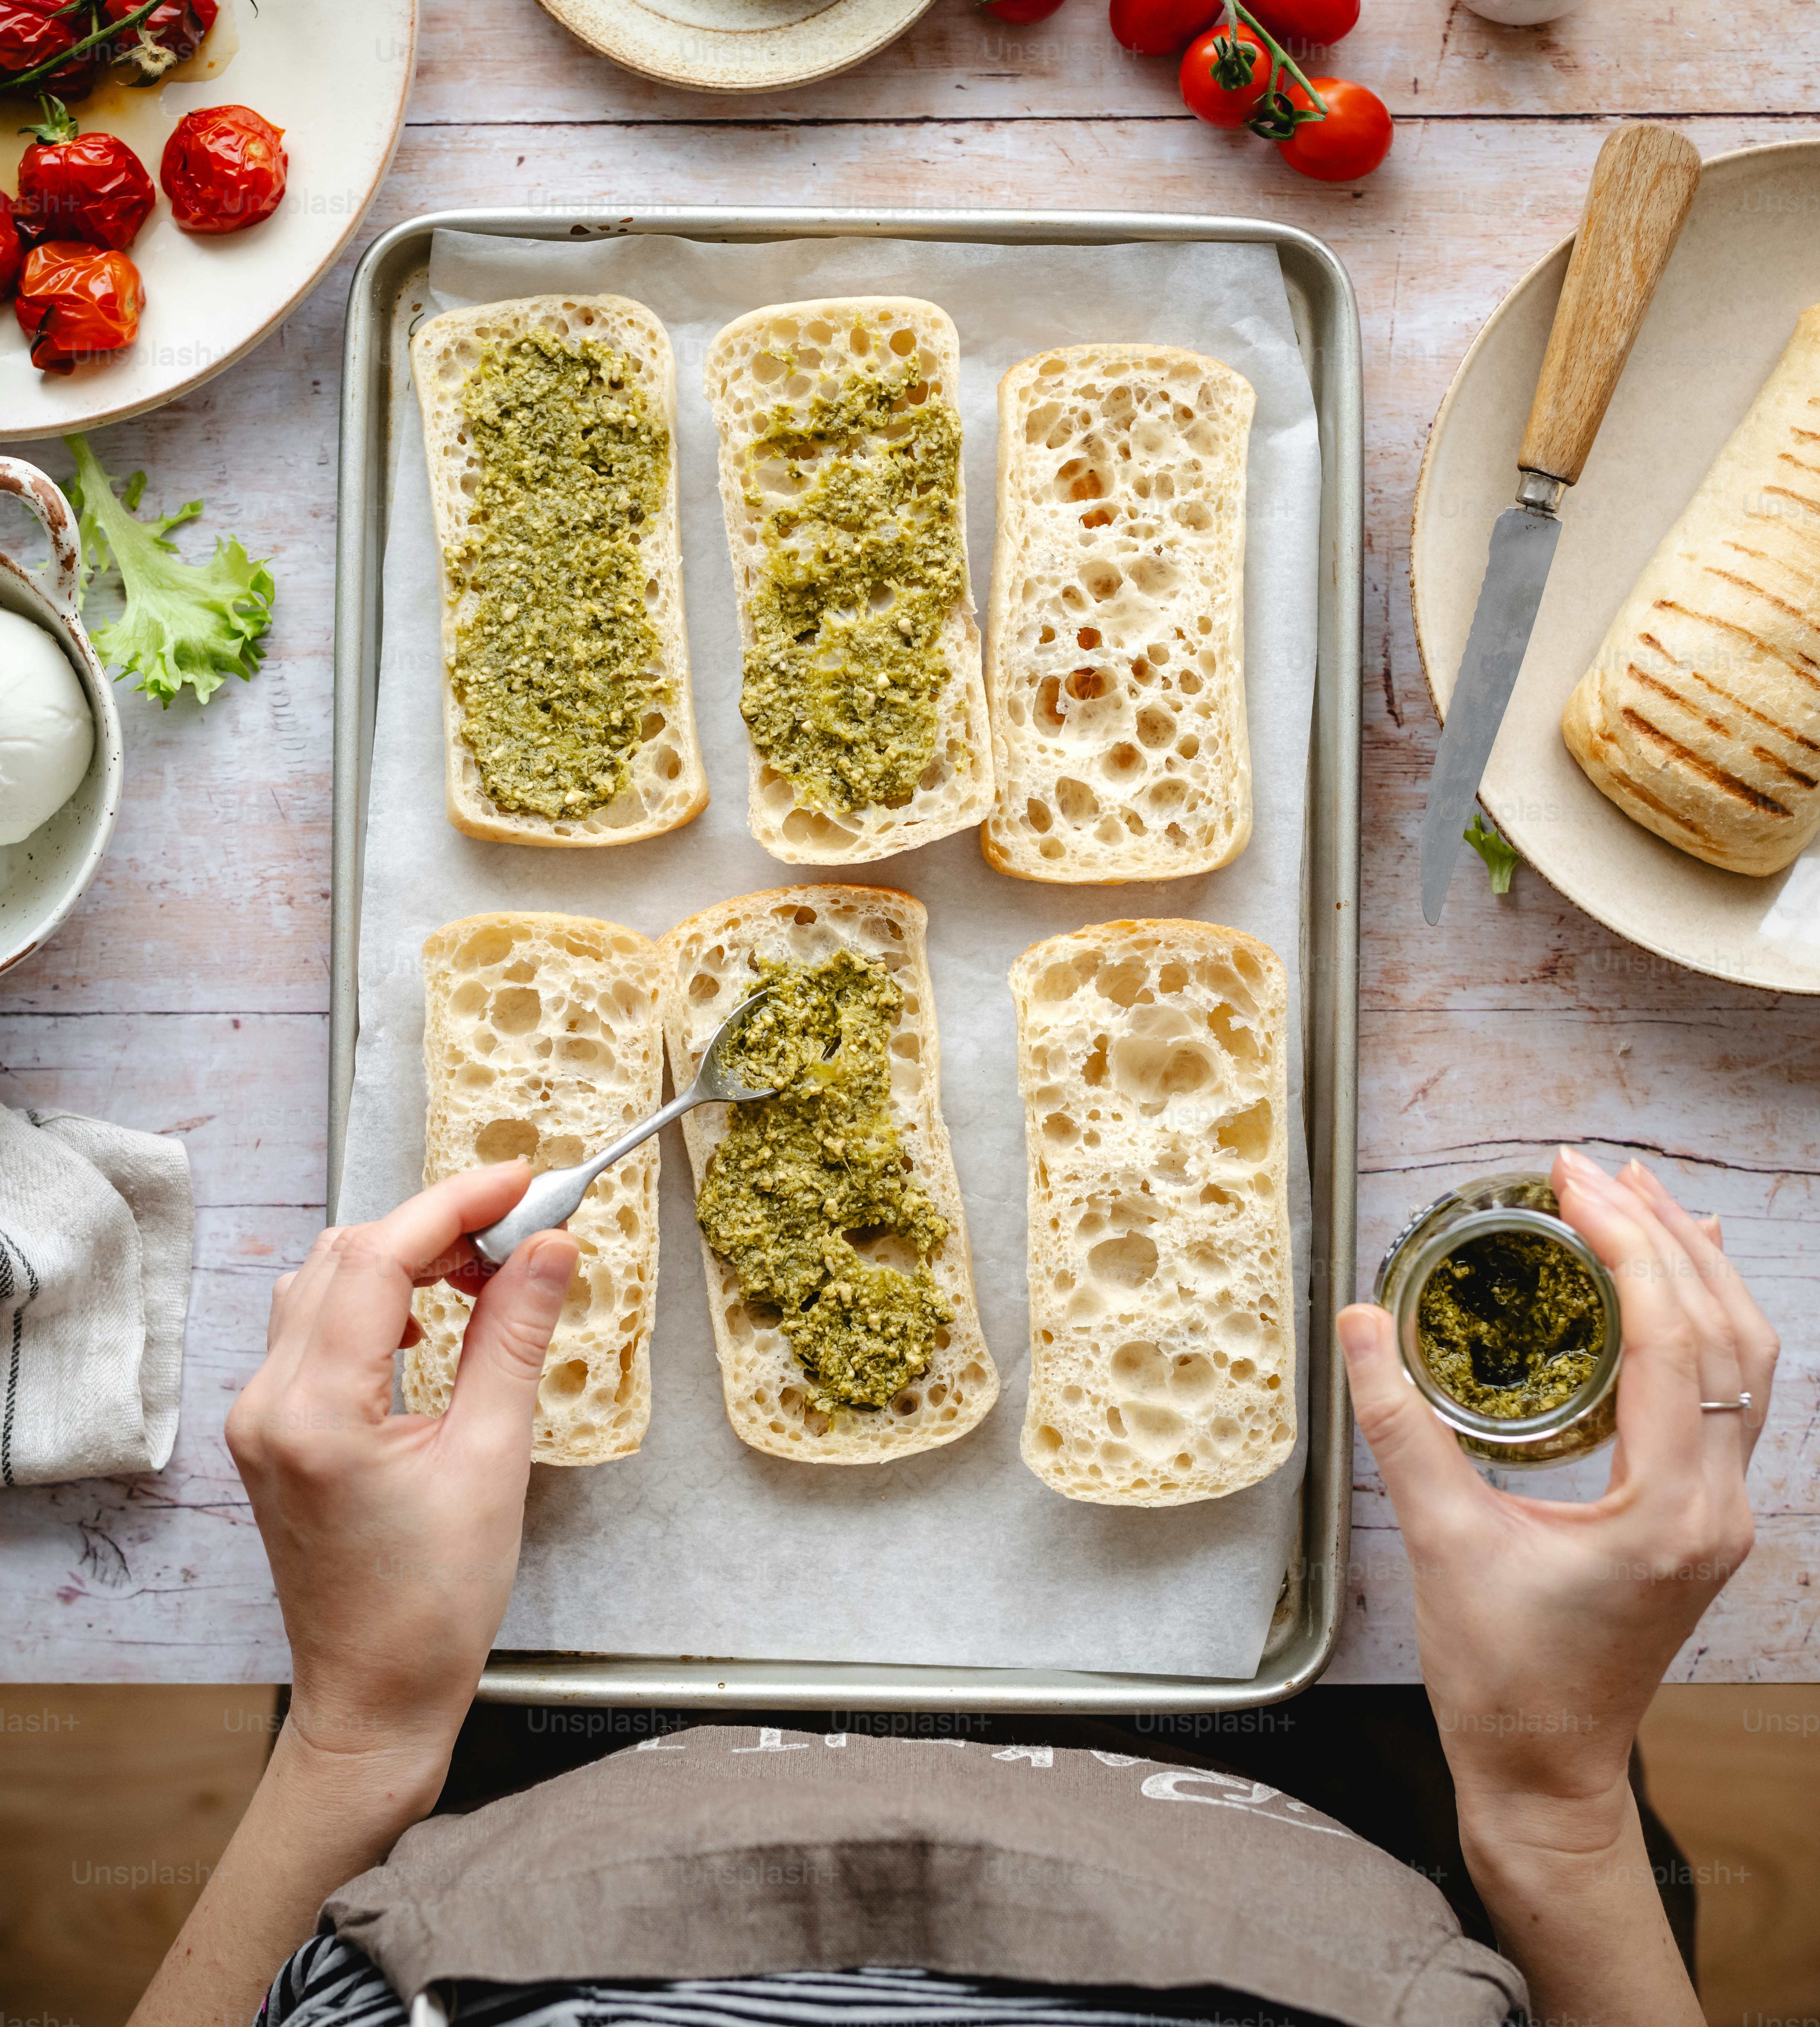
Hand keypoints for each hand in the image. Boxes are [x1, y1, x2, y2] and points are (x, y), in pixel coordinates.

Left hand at [227, 1165, 578, 1804]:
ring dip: (402, 1257)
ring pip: (323, 1284)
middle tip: (521, 1227)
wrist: (376, 1698)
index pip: (379, 1258)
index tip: (522, 1181)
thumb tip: (550, 1248)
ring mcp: (259, 1418)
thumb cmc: (434, 1606)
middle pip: (344, 1257)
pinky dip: (373, 1299)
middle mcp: (267, 1404)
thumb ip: (515, 1339)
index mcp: (314, 1413)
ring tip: (482, 1269)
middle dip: (436, 1226)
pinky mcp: (271, 1432)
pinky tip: (423, 1320)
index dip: (455, 1204)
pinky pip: (313, 1327)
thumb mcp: (494, 1460)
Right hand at [1338, 1148, 1773, 1823]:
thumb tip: (1358, 1322)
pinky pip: (1728, 1396)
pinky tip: (1668, 1291)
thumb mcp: (1440, 1542)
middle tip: (1595, 1171)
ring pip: (1742, 1362)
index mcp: (1665, 1509)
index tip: (1572, 1180)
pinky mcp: (1702, 1521)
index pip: (1668, 1337)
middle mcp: (1716, 1506)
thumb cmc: (1501, 1677)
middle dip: (1664, 1238)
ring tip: (1641, 1203)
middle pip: (1725, 1335)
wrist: (1543, 1772)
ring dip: (1695, 1274)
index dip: (1625, 1243)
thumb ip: (1399, 1426)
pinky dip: (1700, 1325)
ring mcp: (1720, 1516)